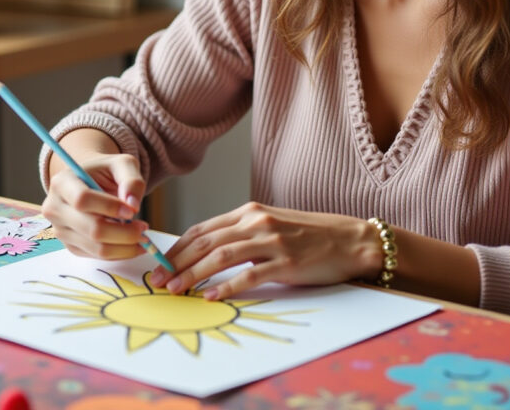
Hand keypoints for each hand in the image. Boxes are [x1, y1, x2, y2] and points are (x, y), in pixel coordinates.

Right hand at [41, 150, 148, 260]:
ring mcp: (60, 230)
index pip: (82, 200)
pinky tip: (131, 243)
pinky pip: (98, 256)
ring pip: (97, 248)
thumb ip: (131, 179)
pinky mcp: (71, 246)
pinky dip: (120, 253)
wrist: (91, 183)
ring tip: (142, 236)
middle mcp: (55, 208)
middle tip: (144, 227)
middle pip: (92, 229)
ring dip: (125, 246)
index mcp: (62, 182)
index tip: (132, 210)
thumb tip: (133, 204)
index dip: (109, 207)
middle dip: (124, 232)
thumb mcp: (121, 164)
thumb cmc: (104, 173)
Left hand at [147, 202, 379, 300]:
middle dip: (176, 262)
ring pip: (221, 256)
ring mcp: (272, 241)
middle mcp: (257, 222)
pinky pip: (250, 275)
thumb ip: (242, 235)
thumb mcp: (271, 227)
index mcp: (249, 212)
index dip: (176, 247)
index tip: (158, 264)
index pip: (202, 229)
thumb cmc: (310, 236)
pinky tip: (211, 297)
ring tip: (175, 290)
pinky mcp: (287, 262)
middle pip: (206, 242)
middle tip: (157, 281)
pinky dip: (227, 286)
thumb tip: (207, 255)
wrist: (352, 240)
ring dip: (194, 274)